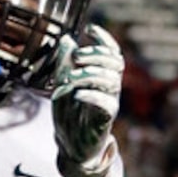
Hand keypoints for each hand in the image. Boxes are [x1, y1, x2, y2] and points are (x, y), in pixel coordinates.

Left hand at [51, 25, 123, 176]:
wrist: (70, 147)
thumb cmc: (69, 116)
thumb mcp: (62, 86)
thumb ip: (64, 64)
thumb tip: (67, 39)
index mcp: (102, 77)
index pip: (111, 53)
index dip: (104, 39)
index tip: (89, 29)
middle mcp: (110, 88)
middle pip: (115, 63)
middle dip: (97, 54)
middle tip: (78, 55)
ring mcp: (110, 102)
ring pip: (111, 79)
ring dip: (90, 73)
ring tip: (71, 77)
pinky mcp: (106, 119)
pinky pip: (107, 103)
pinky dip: (92, 95)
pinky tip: (78, 94)